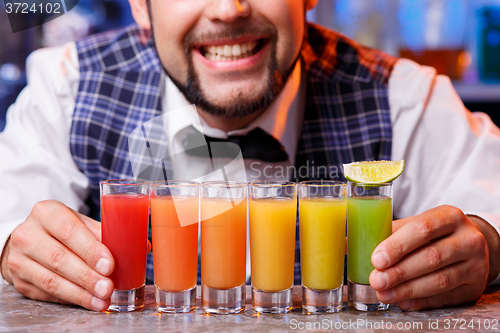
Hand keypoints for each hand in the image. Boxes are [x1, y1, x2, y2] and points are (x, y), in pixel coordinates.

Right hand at [1, 200, 114, 310]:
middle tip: (108, 287)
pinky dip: (71, 299)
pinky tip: (88, 301)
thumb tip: (133, 249)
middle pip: (59, 259)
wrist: (30, 241)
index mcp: (47, 212)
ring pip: (51, 280)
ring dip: (80, 293)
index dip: (90, 250)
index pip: (69, 231)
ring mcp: (19, 259)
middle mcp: (28, 234)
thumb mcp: (80, 223)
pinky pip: (47, 293)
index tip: (108, 265)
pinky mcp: (20, 281)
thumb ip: (101, 233)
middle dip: (87, 276)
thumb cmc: (62, 230)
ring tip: (101, 299)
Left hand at [369, 205, 490, 310]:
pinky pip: (447, 296)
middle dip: (400, 272)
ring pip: (440, 280)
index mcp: (449, 216)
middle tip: (376, 280)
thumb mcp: (415, 225)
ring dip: (407, 289)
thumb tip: (347, 244)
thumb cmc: (433, 234)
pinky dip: (422, 300)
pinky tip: (403, 301)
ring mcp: (475, 263)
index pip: (423, 228)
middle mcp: (467, 238)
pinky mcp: (475, 286)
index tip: (376, 259)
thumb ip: (385, 232)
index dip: (398, 245)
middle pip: (431, 257)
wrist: (469, 245)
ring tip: (383, 293)